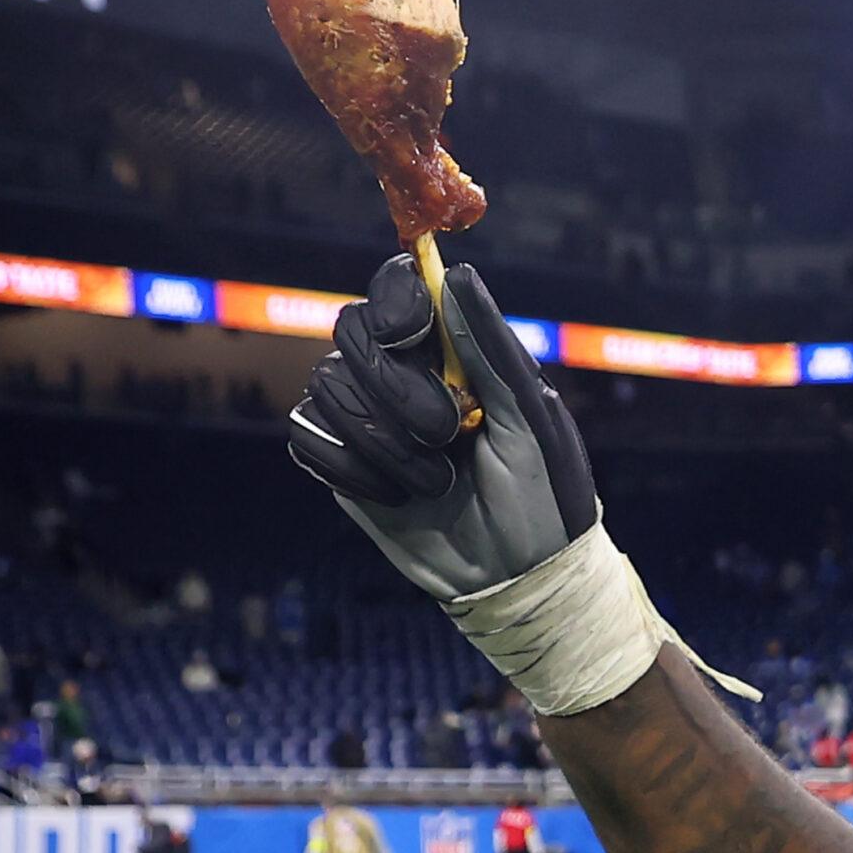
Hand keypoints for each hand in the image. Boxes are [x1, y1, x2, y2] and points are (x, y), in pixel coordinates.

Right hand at [288, 256, 596, 599]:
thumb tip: (457, 275)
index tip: (406, 334)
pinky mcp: (342, 465)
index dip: (391, 301)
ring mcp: (369, 419)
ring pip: (326, 385)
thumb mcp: (531, 419)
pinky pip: (308, 438)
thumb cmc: (543, 493)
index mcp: (453, 353)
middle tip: (449, 432)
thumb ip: (490, 348)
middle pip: (351, 332)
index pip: (397, 291)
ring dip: (384, 439)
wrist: (517, 577)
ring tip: (437, 480)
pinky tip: (398, 497)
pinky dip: (353, 468)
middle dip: (395, 387)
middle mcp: (404, 376)